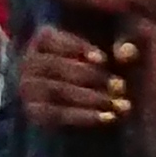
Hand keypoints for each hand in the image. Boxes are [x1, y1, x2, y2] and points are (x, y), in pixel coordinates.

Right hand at [13, 22, 139, 130]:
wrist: (85, 108)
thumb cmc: (100, 72)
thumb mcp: (113, 55)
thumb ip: (125, 47)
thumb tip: (128, 51)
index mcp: (43, 41)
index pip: (50, 39)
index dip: (76, 47)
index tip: (103, 59)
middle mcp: (28, 62)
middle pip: (55, 66)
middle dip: (91, 76)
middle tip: (120, 86)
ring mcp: (27, 88)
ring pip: (58, 90)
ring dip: (91, 97)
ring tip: (118, 104)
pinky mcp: (34, 112)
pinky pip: (57, 114)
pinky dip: (84, 116)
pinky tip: (108, 117)